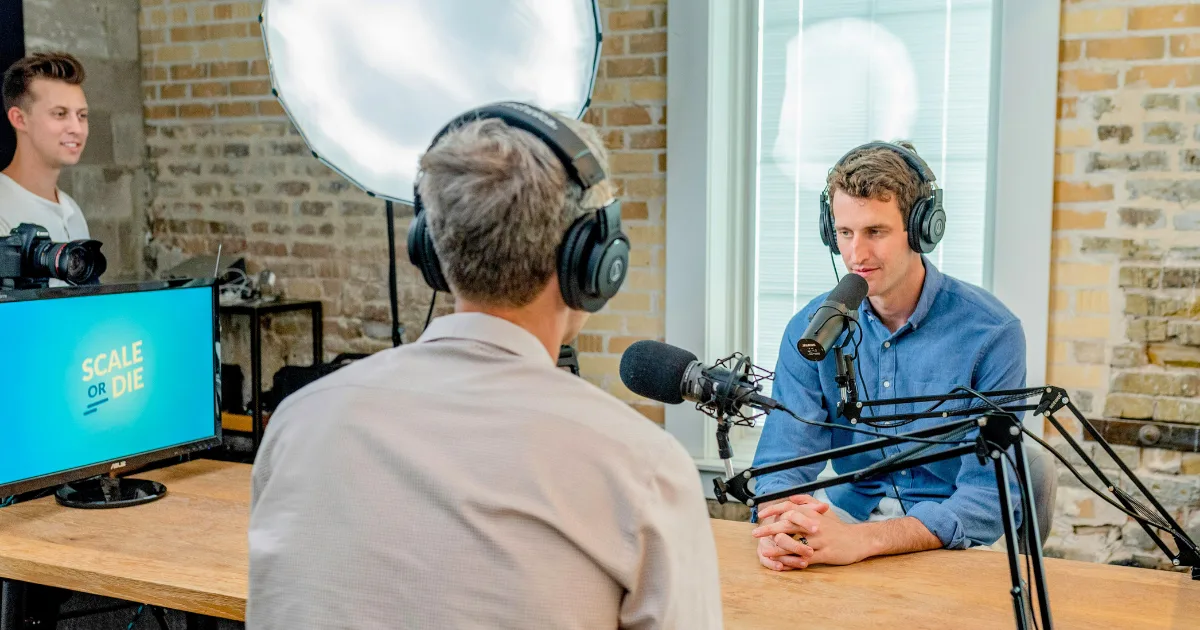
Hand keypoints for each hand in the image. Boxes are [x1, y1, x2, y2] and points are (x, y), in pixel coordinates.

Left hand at [753, 496, 873, 567]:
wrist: (858, 540)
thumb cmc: (837, 527)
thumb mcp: (823, 512)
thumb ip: (807, 502)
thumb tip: (791, 497)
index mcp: (812, 514)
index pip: (789, 508)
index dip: (773, 510)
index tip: (760, 515)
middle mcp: (814, 525)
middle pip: (788, 525)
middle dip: (769, 529)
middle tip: (755, 533)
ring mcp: (820, 540)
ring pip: (795, 544)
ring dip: (778, 548)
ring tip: (765, 552)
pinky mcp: (825, 554)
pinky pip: (805, 558)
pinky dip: (793, 561)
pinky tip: (783, 564)